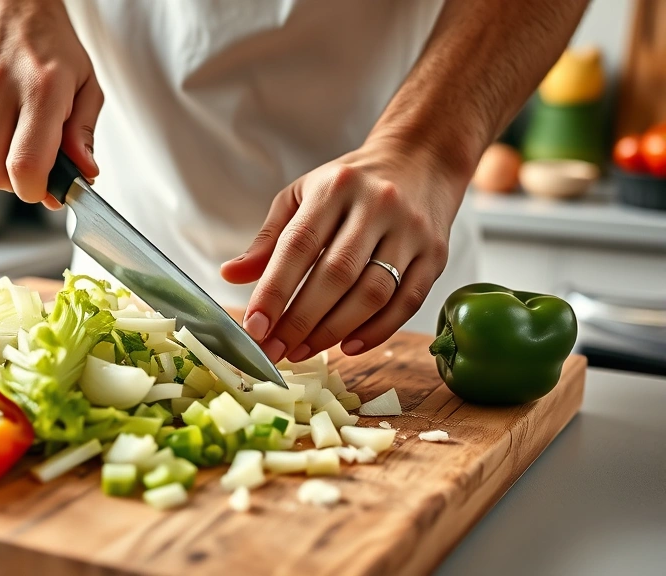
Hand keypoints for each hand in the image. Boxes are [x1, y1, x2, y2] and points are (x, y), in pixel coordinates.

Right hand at [0, 0, 101, 207]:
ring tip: (13, 136)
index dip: (36, 191)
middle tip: (34, 163)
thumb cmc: (47, 43)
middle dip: (18, 182)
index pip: (26, 166)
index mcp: (40, 89)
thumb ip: (84, 131)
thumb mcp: (84, 81)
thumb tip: (84, 173)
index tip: (47, 189)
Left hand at [220, 138, 467, 360]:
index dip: (274, 290)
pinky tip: (347, 346)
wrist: (421, 159)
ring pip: (372, 293)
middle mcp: (377, 205)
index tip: (254, 326)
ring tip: (303, 350)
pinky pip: (407, 302)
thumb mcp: (303, 195)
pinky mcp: (436, 254)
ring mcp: (411, 230)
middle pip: (336, 275)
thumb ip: (269, 238)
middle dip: (300, 320)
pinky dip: (376, 331)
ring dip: (334, 330)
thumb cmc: (350, 185)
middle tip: (274, 350)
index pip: (298, 246)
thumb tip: (231, 275)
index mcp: (335, 188)